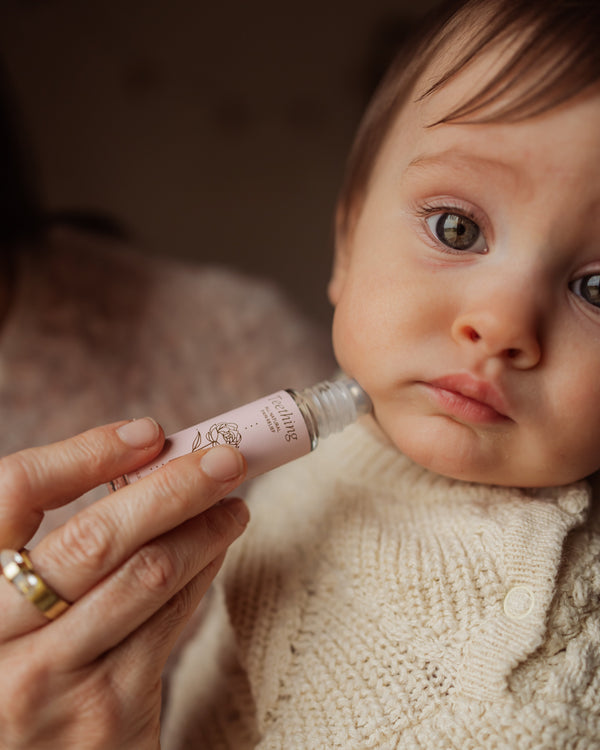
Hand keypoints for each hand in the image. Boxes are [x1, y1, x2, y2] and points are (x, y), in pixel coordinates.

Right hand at [0, 419, 248, 748]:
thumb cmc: (23, 663)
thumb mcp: (13, 601)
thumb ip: (56, 543)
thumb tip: (144, 464)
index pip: (14, 492)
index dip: (84, 451)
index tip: (148, 432)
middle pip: (93, 537)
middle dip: (172, 487)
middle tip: (222, 459)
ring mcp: (50, 679)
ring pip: (148, 575)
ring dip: (204, 529)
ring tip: (232, 503)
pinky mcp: (106, 711)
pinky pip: (171, 619)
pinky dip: (202, 571)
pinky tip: (216, 549)